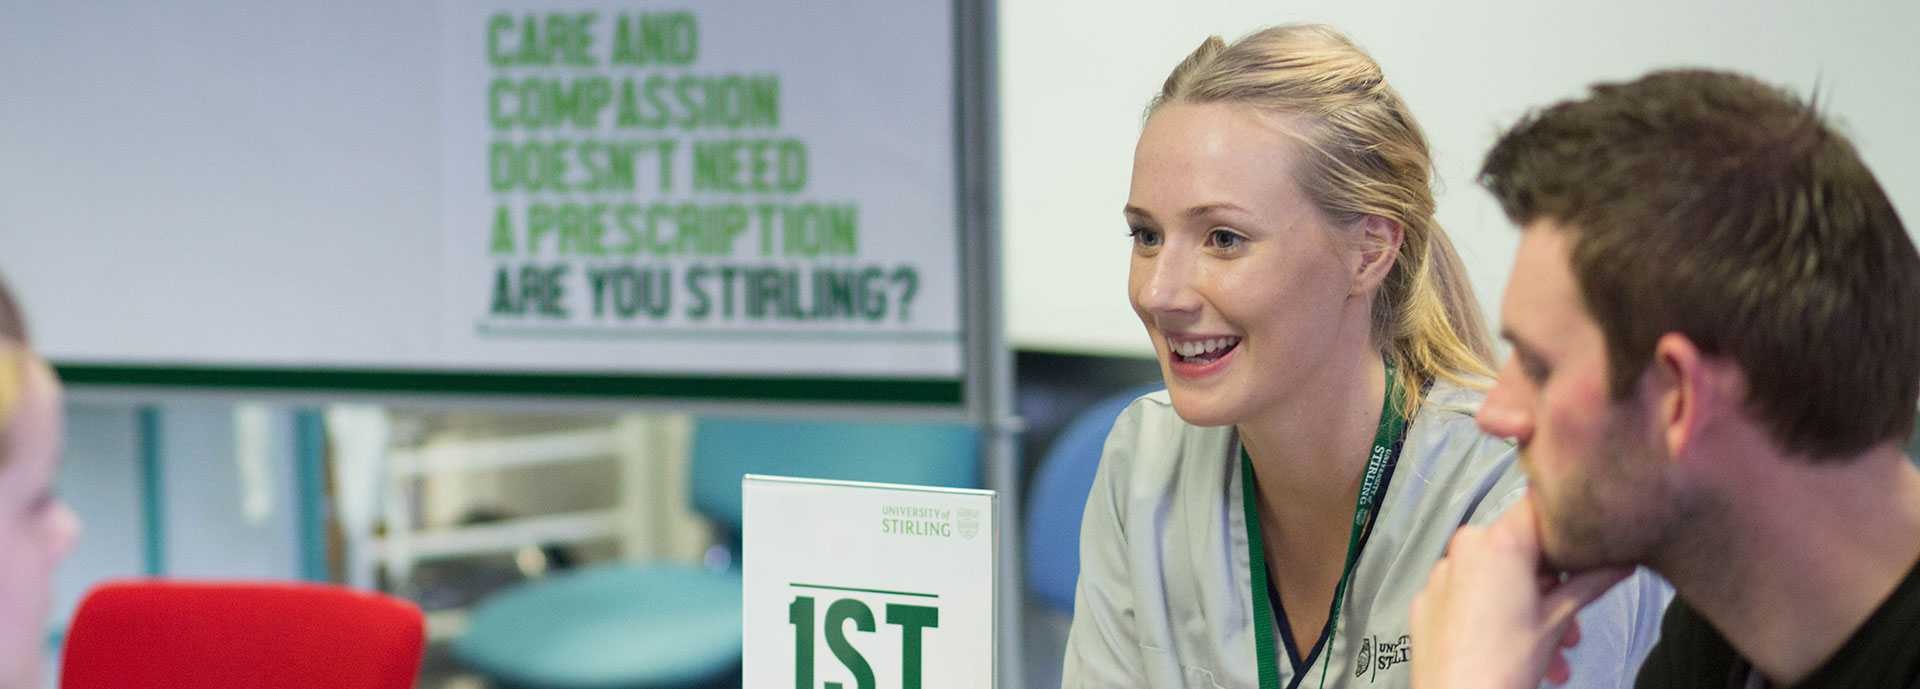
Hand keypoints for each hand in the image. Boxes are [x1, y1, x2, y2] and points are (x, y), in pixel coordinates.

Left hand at [1409, 498, 1629, 688]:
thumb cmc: (1502, 667)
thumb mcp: (1559, 619)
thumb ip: (1592, 582)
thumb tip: (1618, 563)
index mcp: (1497, 542)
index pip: (1538, 508)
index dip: (1565, 529)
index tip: (1582, 551)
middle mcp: (1463, 550)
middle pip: (1520, 549)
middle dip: (1551, 586)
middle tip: (1570, 619)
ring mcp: (1440, 576)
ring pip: (1497, 577)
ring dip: (1528, 608)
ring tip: (1549, 649)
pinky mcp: (1427, 602)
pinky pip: (1467, 596)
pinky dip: (1492, 615)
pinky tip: (1511, 646)